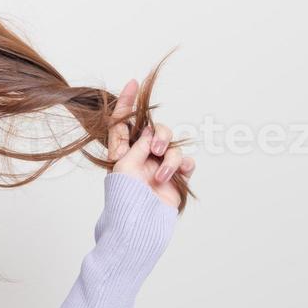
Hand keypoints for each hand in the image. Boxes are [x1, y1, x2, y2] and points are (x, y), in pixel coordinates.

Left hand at [107, 79, 194, 209]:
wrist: (140, 224)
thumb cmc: (125, 199)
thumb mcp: (125, 168)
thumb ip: (138, 146)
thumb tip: (149, 133)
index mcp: (122, 152)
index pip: (122, 122)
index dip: (127, 102)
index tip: (133, 83)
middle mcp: (140, 156)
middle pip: (155, 129)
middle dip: (159, 134)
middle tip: (155, 149)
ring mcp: (158, 166)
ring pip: (172, 145)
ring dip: (169, 158)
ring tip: (161, 176)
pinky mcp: (175, 178)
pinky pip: (186, 161)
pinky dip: (183, 166)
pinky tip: (178, 175)